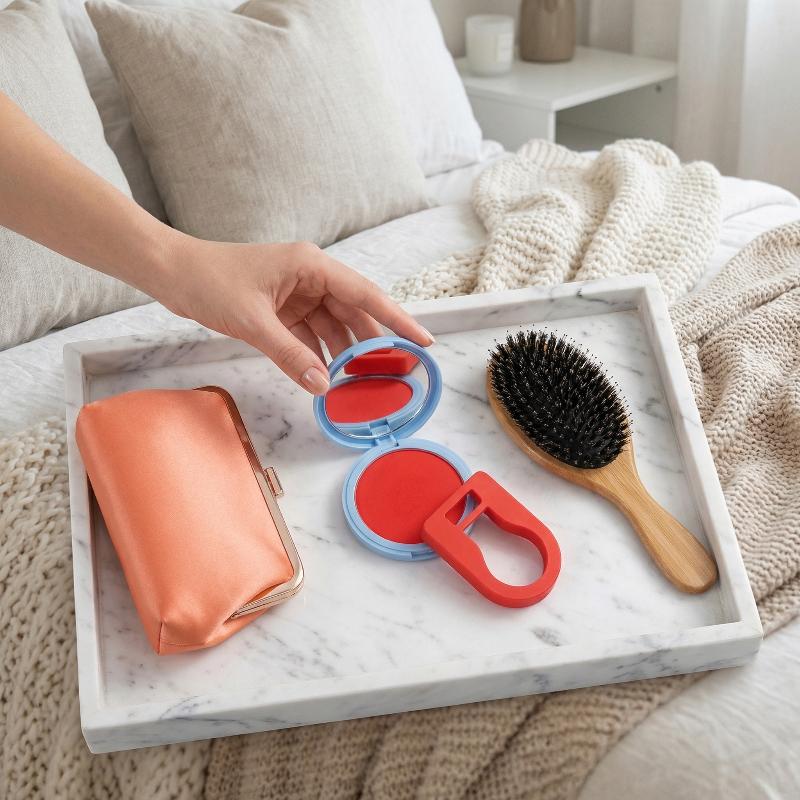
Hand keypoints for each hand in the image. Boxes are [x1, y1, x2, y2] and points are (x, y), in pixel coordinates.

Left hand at [152, 235, 433, 393]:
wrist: (171, 273)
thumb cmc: (209, 281)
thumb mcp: (253, 322)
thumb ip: (291, 355)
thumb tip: (323, 385)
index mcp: (311, 265)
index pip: (365, 294)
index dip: (397, 319)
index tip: (422, 339)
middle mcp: (310, 276)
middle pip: (353, 313)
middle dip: (370, 343)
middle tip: (393, 372)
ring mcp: (296, 293)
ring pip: (332, 326)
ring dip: (342, 352)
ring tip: (359, 381)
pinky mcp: (281, 308)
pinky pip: (309, 334)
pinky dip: (317, 354)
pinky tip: (324, 376)